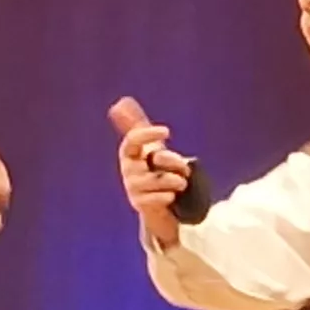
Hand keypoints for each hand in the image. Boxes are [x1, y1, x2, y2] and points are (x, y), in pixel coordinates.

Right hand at [106, 98, 191, 244]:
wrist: (158, 207)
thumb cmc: (155, 173)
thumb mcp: (150, 148)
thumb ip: (138, 126)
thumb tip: (123, 101)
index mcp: (129, 154)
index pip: (132, 140)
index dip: (148, 134)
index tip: (167, 131)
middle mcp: (128, 170)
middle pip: (155, 159)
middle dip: (173, 162)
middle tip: (186, 168)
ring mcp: (132, 188)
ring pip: (159, 180)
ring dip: (176, 181)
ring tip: (180, 185)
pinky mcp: (140, 205)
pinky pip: (160, 197)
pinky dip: (169, 196)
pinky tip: (172, 197)